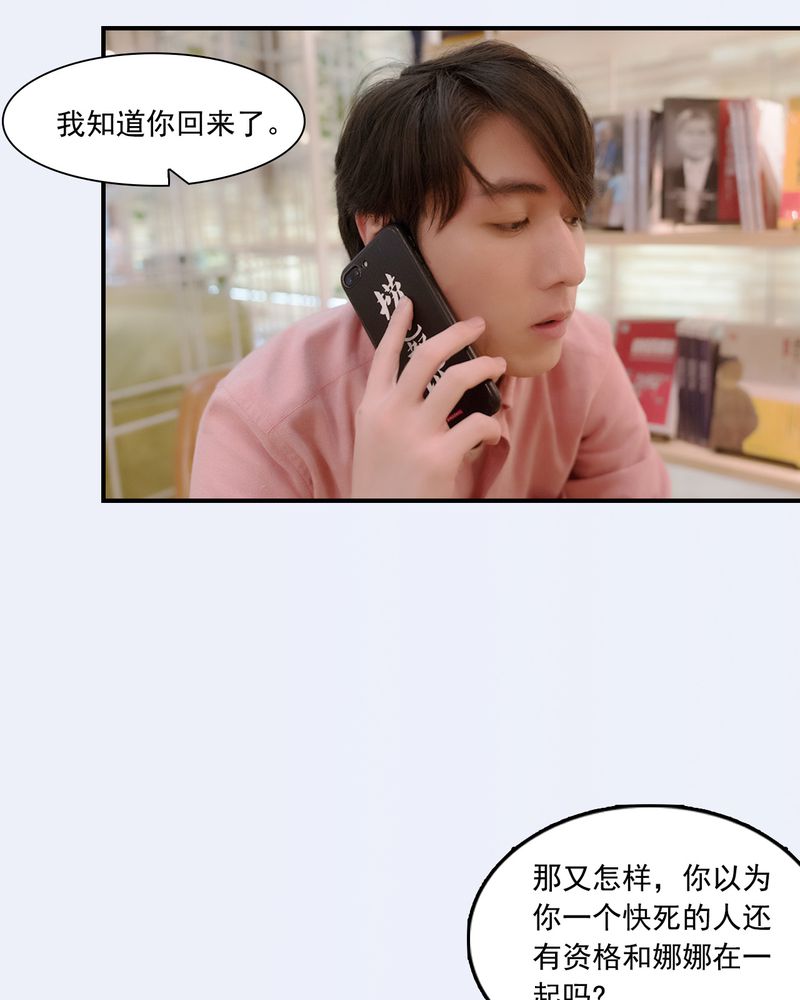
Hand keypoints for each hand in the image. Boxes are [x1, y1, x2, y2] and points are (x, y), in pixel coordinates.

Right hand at [351, 296, 505, 498]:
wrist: (380, 523)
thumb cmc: (384, 484)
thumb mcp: (375, 442)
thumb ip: (395, 413)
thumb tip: (434, 390)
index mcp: (372, 409)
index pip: (383, 356)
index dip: (398, 325)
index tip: (412, 303)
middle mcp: (389, 414)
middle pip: (426, 355)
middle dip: (457, 333)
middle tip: (478, 325)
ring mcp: (413, 434)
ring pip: (456, 379)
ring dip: (484, 368)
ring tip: (499, 366)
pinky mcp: (437, 457)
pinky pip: (478, 424)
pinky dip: (492, 425)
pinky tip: (492, 433)